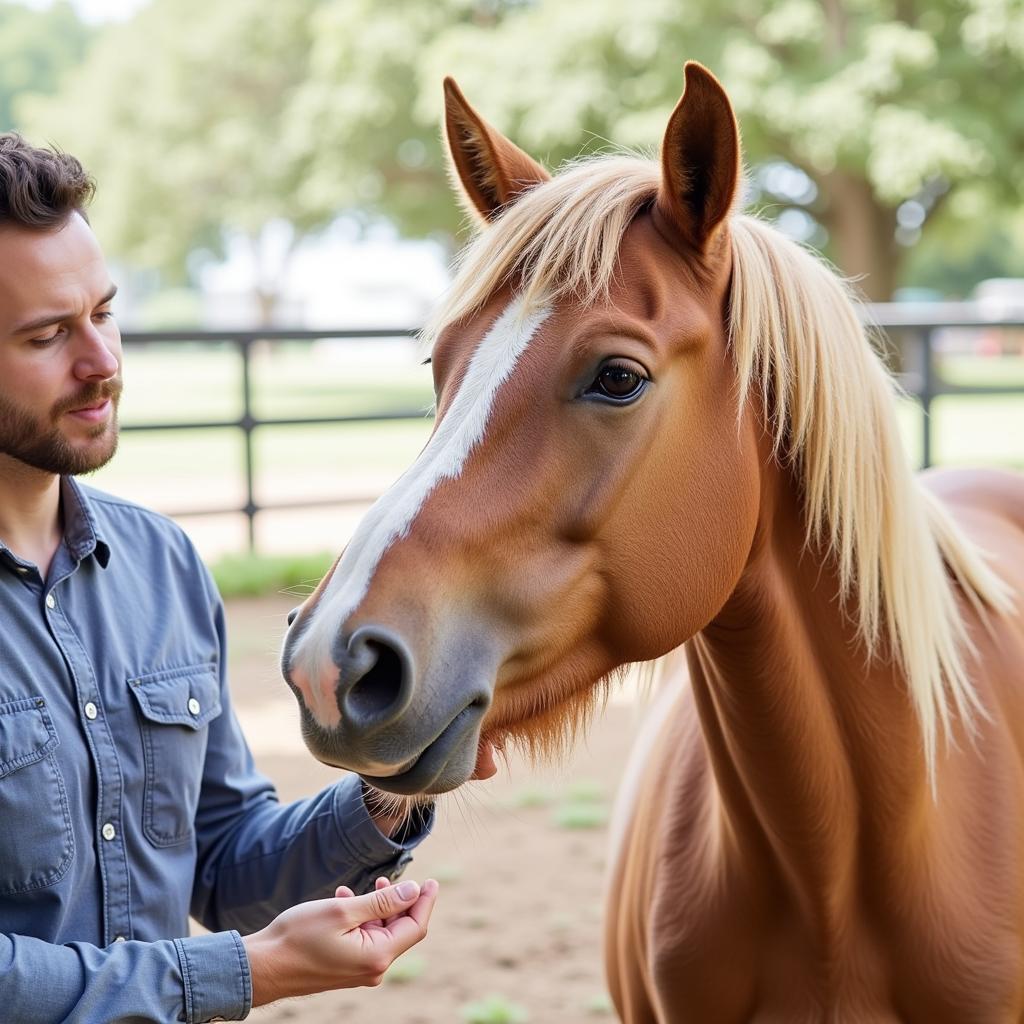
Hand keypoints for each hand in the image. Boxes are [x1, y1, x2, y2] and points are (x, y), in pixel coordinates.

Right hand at [242, 878, 438, 1006]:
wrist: (263, 967)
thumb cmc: (299, 936)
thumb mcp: (343, 910)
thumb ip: (382, 902)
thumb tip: (414, 891)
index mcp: (377, 957)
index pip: (415, 926)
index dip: (424, 901)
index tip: (431, 880)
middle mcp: (372, 969)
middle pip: (399, 929)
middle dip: (396, 901)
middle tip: (385, 878)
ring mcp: (358, 971)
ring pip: (379, 932)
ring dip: (373, 908)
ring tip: (355, 889)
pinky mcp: (345, 969)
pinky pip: (363, 940)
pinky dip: (359, 919)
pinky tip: (343, 901)